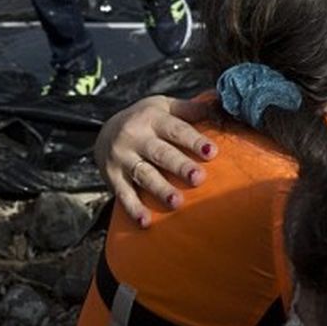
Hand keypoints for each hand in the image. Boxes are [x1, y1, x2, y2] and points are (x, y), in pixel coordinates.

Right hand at [93, 95, 215, 226]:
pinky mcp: (112, 177)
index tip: (212, 152)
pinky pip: (123, 194)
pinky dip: (133, 208)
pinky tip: (146, 222)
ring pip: (144, 175)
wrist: (104, 131)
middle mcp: (135, 137)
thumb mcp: (164, 106)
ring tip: (177, 203)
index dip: (193, 140)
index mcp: (152, 118)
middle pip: (160, 153)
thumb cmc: (146, 119)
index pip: (175, 129)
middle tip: (199, 178)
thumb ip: (190, 108)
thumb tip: (221, 103)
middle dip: (179, 166)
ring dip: (160, 189)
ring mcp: (122, 158)